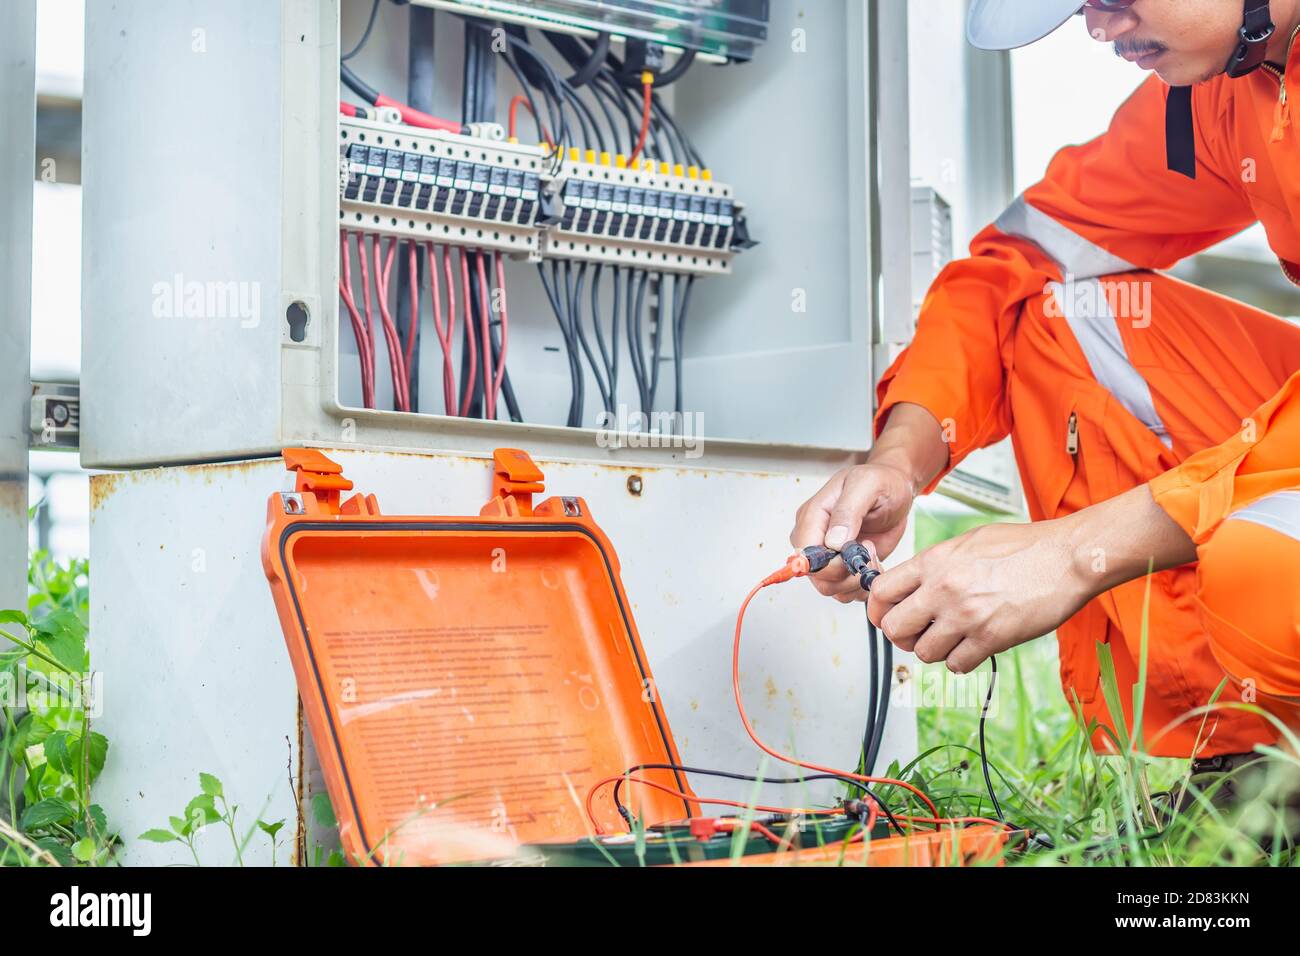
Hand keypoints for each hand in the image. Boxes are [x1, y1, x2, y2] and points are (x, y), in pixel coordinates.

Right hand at [790, 462, 914, 602]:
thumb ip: (848, 511)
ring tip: (873, 557)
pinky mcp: (844, 567)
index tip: (855, 552)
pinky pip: (844, 591)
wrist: (897, 489)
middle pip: (816, 576)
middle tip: (869, 553)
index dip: (829, 563)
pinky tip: (874, 566)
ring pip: (830, 588)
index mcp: (813, 516)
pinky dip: (861, 586)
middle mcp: (816, 538)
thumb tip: (833, 541)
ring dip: (856, 581)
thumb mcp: (867, 485)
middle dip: (846, 574)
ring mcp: (829, 555)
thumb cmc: (882, 482)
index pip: (805, 553)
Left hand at [867, 519, 1093, 672]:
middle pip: (893, 628)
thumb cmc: (1024, 546)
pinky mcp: (991, 638)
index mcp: (933, 562)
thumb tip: (915, 583)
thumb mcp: (967, 541)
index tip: (887, 615)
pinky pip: (957, 665)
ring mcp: (965, 616)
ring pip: (923, 652)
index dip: (879, 609)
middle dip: (902, 635)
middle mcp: (943, 589)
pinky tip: (974, 646)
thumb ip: (937, 564)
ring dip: (934, 650)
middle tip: (918, 633)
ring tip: (953, 638)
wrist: (1067, 557)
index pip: (880, 592)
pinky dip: (962, 661)